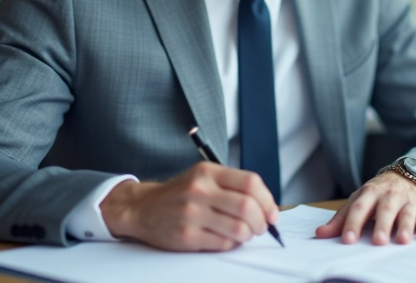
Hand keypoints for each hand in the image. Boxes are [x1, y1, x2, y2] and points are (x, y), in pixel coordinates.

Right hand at [100, 162, 279, 250]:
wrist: (142, 209)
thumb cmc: (181, 194)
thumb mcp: (204, 177)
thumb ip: (233, 186)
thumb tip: (268, 208)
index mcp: (207, 172)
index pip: (250, 183)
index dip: (268, 200)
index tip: (272, 213)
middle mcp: (199, 190)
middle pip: (247, 206)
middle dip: (262, 221)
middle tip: (261, 227)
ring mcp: (191, 213)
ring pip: (239, 228)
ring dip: (248, 235)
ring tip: (244, 233)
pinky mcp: (186, 236)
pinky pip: (223, 243)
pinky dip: (231, 243)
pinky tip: (224, 238)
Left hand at [314, 171, 415, 244]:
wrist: (408, 175)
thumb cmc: (378, 192)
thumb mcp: (359, 200)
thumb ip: (341, 218)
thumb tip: (320, 233)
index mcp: (369, 192)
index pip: (359, 207)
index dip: (352, 223)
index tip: (347, 239)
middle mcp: (388, 196)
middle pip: (384, 210)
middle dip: (382, 226)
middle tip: (378, 242)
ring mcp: (406, 201)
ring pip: (406, 213)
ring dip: (405, 227)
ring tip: (402, 240)